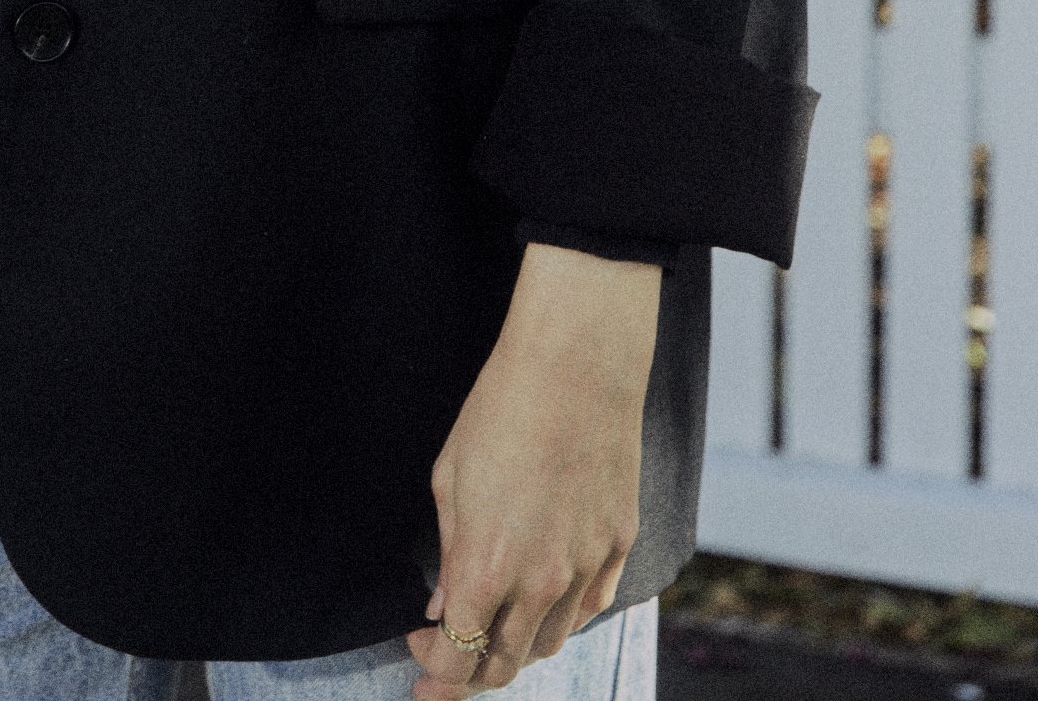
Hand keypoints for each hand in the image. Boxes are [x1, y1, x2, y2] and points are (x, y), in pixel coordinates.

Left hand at [405, 243, 659, 696]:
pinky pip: (589, 605)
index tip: (420, 659)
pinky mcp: (617, 546)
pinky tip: (543, 599)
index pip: (458, 658)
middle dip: (470, 673)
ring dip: (517, 647)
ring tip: (494, 628)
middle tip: (449, 659)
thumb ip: (448, 554)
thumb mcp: (450, 480)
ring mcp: (584, 568)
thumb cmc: (500, 411)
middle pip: (505, 663)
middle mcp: (539, 583)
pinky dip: (562, 615)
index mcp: (485, 567)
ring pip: (551, 642)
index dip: (435, 669)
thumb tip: (443, 606)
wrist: (574, 367)